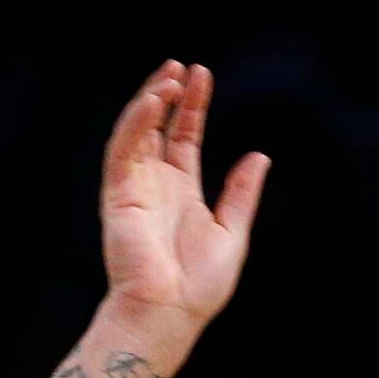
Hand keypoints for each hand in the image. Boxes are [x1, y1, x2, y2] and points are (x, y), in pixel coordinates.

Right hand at [99, 61, 269, 351]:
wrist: (169, 311)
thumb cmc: (199, 284)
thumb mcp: (233, 231)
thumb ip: (241, 193)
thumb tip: (259, 156)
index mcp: (181, 192)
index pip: (183, 137)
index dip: (192, 106)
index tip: (202, 75)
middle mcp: (155, 186)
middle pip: (155, 128)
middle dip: (166, 95)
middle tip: (180, 66)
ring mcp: (133, 190)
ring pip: (135, 134)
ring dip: (148, 103)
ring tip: (168, 77)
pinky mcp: (118, 197)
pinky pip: (122, 152)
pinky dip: (135, 125)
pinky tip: (153, 101)